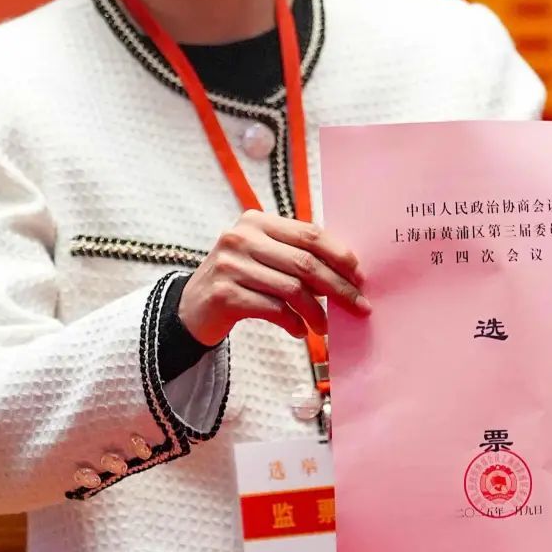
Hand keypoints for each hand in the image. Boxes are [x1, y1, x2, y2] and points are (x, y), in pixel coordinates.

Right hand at [179, 209, 369, 346]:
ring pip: (292, 289)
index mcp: (257, 221)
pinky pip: (273, 309)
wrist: (191, 308)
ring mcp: (230, 265)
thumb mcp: (262, 256)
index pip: (309, 234)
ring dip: (316, 312)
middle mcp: (241, 237)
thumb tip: (347, 273)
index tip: (360, 277)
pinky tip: (300, 330)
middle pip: (305, 262)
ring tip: (325, 327)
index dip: (339, 255)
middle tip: (358, 306)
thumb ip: (294, 255)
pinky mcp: (224, 294)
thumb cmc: (239, 280)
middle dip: (338, 287)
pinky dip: (293, 322)